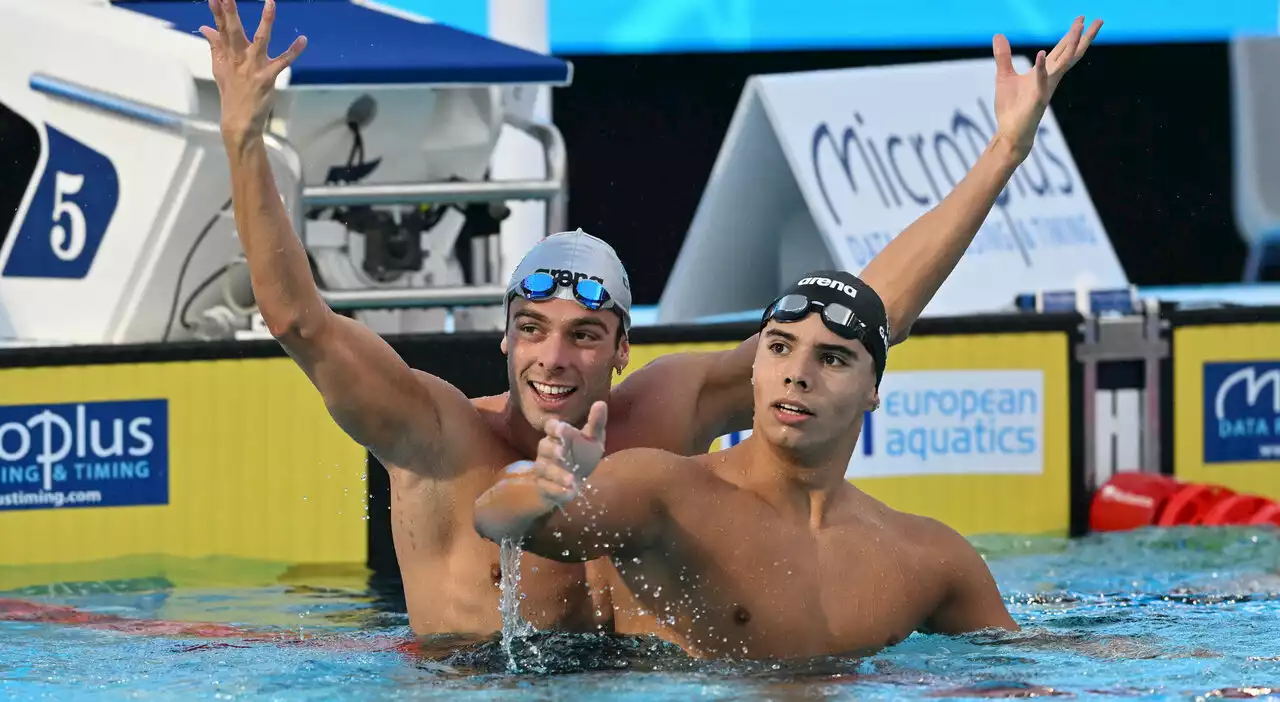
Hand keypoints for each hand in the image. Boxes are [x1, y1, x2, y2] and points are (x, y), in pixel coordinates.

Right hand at [200, 0, 306, 144]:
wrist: (238, 121)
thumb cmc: (231, 93)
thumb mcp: (219, 69)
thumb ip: (215, 46)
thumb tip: (206, 27)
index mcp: (227, 55)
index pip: (221, 29)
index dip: (218, 12)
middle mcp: (239, 59)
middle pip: (234, 32)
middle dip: (231, 12)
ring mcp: (253, 67)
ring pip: (261, 40)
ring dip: (266, 21)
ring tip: (271, 3)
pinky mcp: (267, 77)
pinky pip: (283, 61)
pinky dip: (294, 51)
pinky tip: (302, 39)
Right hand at [531, 401, 608, 507]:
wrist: (572, 482)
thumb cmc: (582, 455)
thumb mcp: (593, 439)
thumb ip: (596, 423)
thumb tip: (601, 403)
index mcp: (557, 436)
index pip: (550, 427)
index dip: (554, 428)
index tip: (563, 429)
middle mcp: (547, 451)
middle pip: (544, 447)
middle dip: (552, 450)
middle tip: (562, 453)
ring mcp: (544, 469)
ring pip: (544, 469)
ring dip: (557, 474)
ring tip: (572, 479)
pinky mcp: (545, 487)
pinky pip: (547, 488)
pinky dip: (557, 491)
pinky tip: (570, 492)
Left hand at [992, 16, 1101, 161]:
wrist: (1010, 132)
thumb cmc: (1010, 107)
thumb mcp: (1004, 76)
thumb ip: (1003, 56)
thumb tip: (998, 35)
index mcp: (1045, 72)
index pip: (1062, 50)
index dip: (1072, 34)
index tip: (1082, 19)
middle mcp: (1051, 78)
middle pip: (1070, 53)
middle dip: (1083, 36)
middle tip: (1098, 19)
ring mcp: (1046, 87)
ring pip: (1062, 63)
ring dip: (1071, 45)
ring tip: (1079, 28)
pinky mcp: (1038, 99)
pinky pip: (1040, 80)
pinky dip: (1041, 68)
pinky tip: (1041, 54)